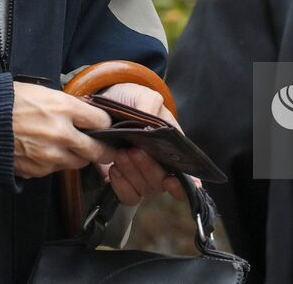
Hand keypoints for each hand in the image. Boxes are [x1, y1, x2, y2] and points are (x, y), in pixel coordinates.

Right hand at [11, 82, 113, 177]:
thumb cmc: (11, 101)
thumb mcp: (43, 92)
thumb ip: (67, 104)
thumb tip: (86, 112)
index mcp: (64, 109)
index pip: (102, 121)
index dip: (106, 124)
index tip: (106, 126)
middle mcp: (62, 134)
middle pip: (97, 150)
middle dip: (104, 151)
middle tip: (107, 150)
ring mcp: (50, 156)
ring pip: (77, 163)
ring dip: (79, 157)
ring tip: (73, 149)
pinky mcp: (38, 170)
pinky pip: (56, 169)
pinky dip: (56, 163)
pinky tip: (47, 152)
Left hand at [95, 83, 188, 205]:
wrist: (106, 105)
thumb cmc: (132, 101)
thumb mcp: (144, 96)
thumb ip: (151, 105)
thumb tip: (156, 125)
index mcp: (173, 149)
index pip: (187, 177)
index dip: (181, 186)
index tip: (171, 179)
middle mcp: (160, 166)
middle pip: (160, 183)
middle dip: (148, 168)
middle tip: (133, 150)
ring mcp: (141, 176)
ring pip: (143, 189)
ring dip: (131, 173)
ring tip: (121, 153)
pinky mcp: (122, 181)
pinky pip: (126, 195)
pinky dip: (120, 185)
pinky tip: (113, 168)